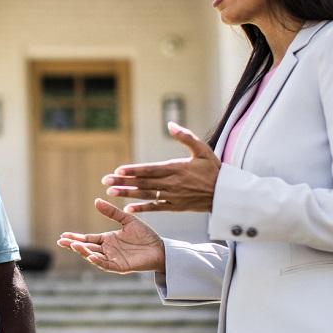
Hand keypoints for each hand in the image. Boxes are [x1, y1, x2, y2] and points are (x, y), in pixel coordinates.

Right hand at [57, 199, 164, 273]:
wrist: (161, 248)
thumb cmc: (145, 235)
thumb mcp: (127, 220)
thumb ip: (112, 212)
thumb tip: (96, 201)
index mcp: (107, 240)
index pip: (88, 239)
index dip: (76, 238)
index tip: (63, 236)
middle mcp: (108, 250)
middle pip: (87, 248)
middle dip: (74, 245)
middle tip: (62, 242)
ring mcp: (113, 259)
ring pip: (94, 256)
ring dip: (83, 252)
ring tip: (74, 246)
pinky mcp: (121, 267)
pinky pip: (106, 265)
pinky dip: (98, 261)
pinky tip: (90, 256)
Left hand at [102, 122, 220, 212]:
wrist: (226, 194)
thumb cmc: (214, 170)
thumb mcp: (203, 150)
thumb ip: (186, 137)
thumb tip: (170, 124)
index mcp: (177, 168)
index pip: (150, 169)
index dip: (133, 170)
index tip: (118, 171)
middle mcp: (172, 184)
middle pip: (143, 182)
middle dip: (123, 182)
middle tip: (105, 182)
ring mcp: (173, 197)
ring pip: (146, 195)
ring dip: (128, 194)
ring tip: (111, 193)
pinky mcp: (176, 207)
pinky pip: (156, 208)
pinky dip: (142, 208)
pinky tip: (128, 209)